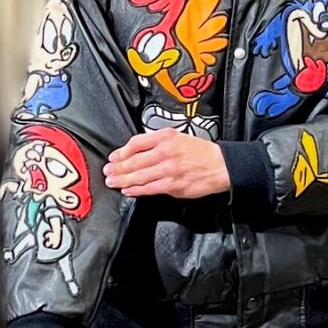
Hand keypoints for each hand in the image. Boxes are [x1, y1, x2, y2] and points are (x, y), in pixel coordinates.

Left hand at [104, 129, 231, 198]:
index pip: (136, 143)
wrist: (220, 165)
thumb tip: (137, 151)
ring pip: (139, 176)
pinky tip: (128, 190)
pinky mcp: (172, 185)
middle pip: (134, 161)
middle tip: (107, 172)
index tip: (113, 157)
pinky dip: (136, 190)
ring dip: (122, 180)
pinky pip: (149, 188)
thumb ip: (158, 142)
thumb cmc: (200, 152)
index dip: (121, 152)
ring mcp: (168, 170)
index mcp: (166, 137)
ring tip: (112, 182)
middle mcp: (165, 152)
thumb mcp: (178, 137)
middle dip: (117, 168)